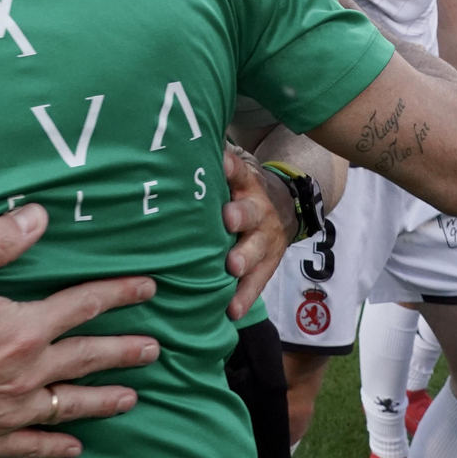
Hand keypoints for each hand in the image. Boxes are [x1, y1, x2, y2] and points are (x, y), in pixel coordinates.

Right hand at [0, 204, 156, 457]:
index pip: (83, 306)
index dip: (118, 294)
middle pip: (87, 358)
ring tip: (132, 396)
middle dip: (124, 351)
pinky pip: (33, 445)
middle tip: (154, 349)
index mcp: (21, 329)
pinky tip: (74, 446)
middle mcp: (25, 374)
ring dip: (104, 399)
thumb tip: (40, 215)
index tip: (149, 288)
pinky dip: (57, 446)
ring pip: (70, 405)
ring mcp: (9, 412)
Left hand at [221, 146, 290, 320]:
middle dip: (240, 216)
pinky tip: (232, 310)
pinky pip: (257, 282)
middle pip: (250, 212)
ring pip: (256, 248)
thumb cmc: (239, 194)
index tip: (220, 163)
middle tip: (228, 220)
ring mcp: (265, 238)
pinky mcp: (268, 264)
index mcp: (245, 184)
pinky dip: (245, 296)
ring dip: (244, 257)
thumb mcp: (232, 176)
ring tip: (232, 267)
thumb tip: (172, 147)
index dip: (230, 167)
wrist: (284, 209)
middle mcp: (258, 209)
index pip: (238, 171)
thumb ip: (209, 168)